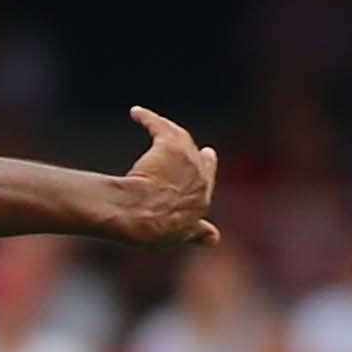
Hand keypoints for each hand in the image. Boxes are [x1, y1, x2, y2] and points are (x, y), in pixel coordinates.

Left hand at [119, 107, 219, 247]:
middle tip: (198, 146)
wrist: (140, 216)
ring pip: (178, 137)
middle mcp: (200, 175)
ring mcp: (187, 158)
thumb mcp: (180, 234)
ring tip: (155, 123)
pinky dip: (147, 118)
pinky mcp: (169, 144)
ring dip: (166, 129)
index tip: (208, 156)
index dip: (205, 169)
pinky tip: (136, 113)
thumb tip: (215, 239)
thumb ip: (197, 233)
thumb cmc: (154, 229)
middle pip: (198, 157)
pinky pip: (157, 125)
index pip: (206, 179)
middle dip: (195, 151)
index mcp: (201, 198)